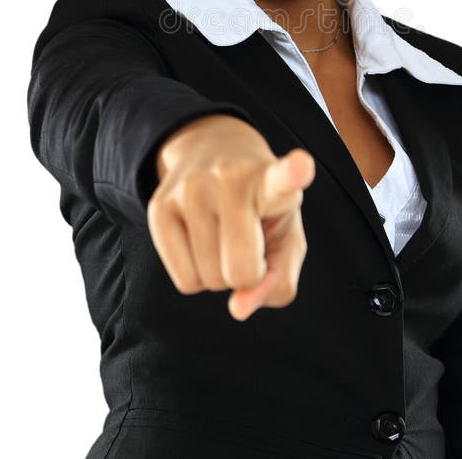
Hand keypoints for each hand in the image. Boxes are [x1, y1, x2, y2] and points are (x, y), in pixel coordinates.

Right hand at [147, 114, 315, 321]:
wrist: (213, 153)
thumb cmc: (262, 209)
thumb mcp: (286, 238)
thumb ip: (278, 280)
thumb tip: (238, 308)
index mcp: (270, 180)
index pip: (282, 179)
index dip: (293, 173)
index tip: (302, 166)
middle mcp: (228, 177)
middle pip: (240, 270)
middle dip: (247, 273)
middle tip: (248, 242)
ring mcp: (189, 189)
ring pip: (209, 279)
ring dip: (220, 273)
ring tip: (223, 235)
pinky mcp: (159, 207)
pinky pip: (185, 282)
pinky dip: (198, 276)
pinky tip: (201, 241)